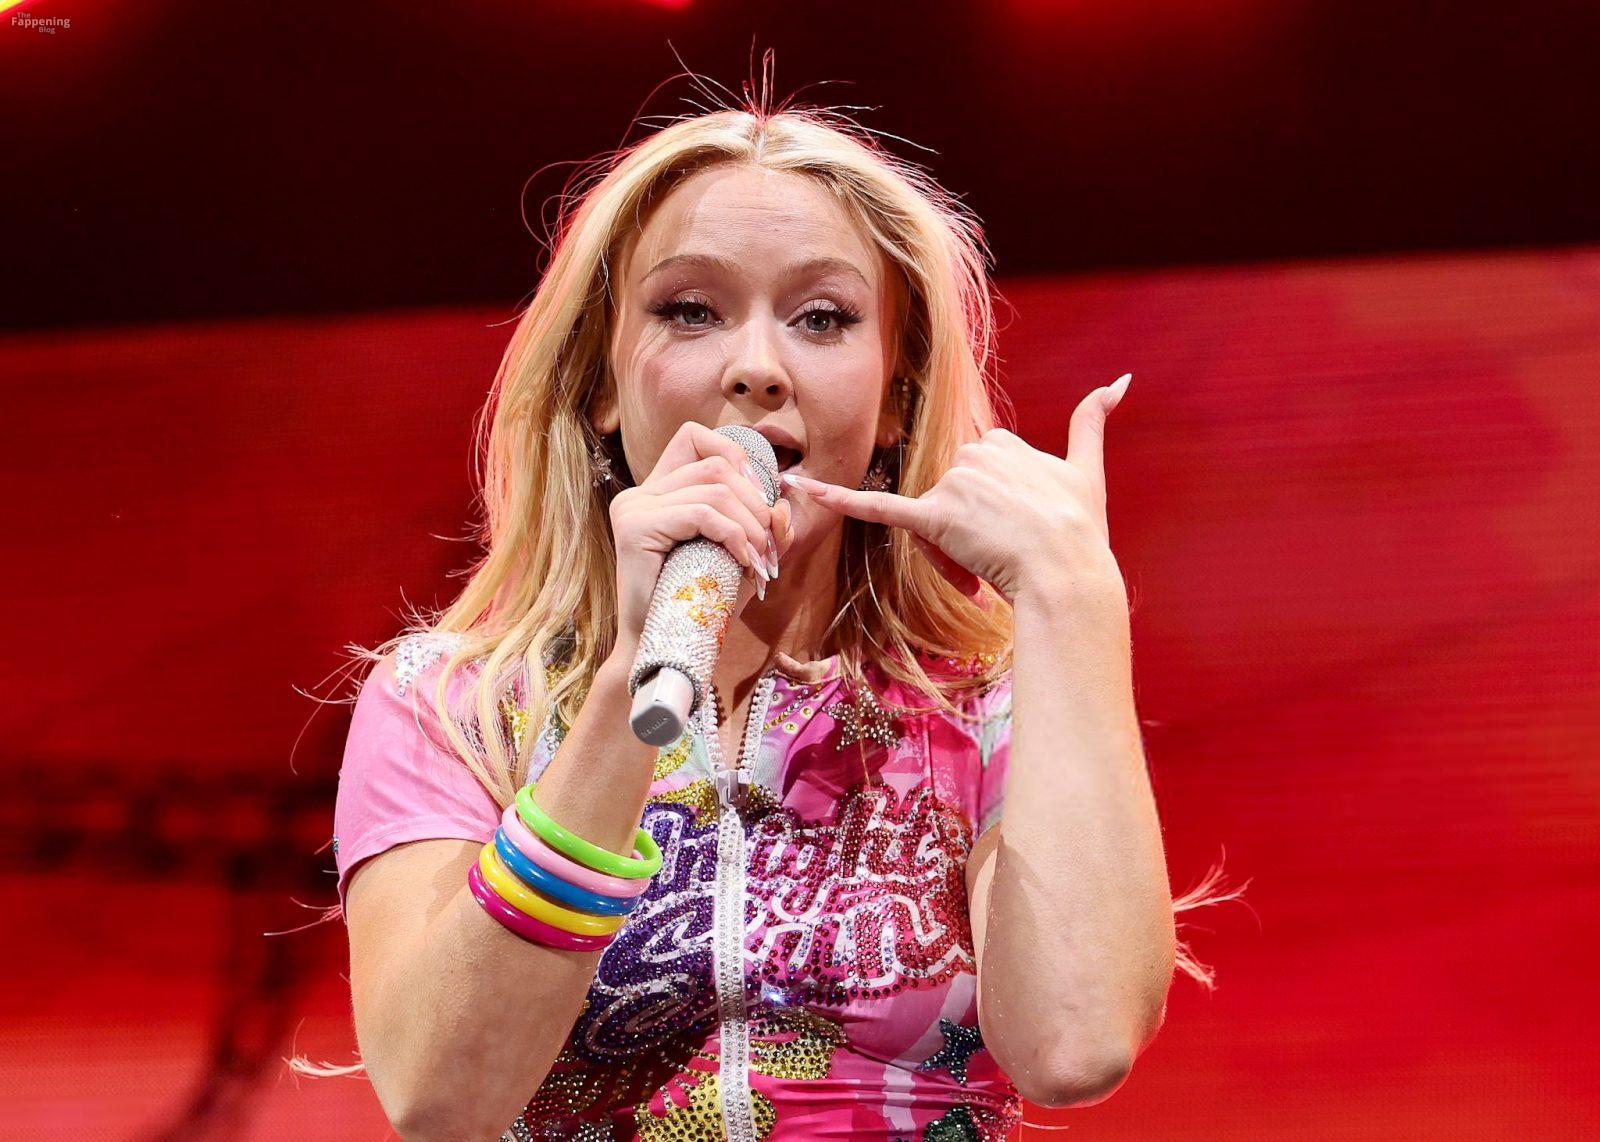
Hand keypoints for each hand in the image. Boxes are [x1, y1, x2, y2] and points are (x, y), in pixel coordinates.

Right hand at [606, 422, 795, 659]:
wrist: (662, 650)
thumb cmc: (699, 607)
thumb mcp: (738, 558)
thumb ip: (761, 529)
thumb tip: (783, 506)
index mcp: (657, 492)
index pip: (696, 438)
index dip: (737, 457)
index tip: (761, 500)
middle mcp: (639, 494)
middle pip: (716, 465)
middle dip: (757, 502)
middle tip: (770, 546)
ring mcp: (633, 508)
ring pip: (714, 488)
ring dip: (752, 524)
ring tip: (761, 560)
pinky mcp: (635, 529)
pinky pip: (701, 514)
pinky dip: (735, 536)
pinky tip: (745, 563)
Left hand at [781, 376, 1131, 605]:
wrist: (1068, 575)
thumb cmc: (1079, 532)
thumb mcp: (1086, 471)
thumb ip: (1092, 421)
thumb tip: (1122, 379)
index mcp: (1001, 441)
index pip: (976, 475)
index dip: (993, 508)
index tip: (1019, 528)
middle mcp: (975, 454)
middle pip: (950, 493)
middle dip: (969, 526)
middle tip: (1007, 547)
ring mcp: (954, 485)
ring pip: (934, 514)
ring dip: (953, 542)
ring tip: (990, 556)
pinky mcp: (935, 517)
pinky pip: (877, 505)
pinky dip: (835, 497)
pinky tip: (797, 488)